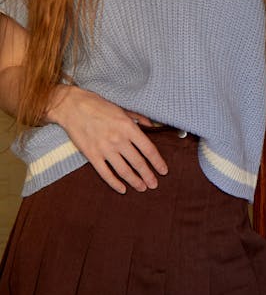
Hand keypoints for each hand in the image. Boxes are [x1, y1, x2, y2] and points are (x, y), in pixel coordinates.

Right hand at [47, 85, 168, 193]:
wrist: (72, 107)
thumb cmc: (98, 105)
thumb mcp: (122, 108)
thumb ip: (139, 118)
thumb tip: (152, 126)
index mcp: (128, 127)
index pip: (148, 149)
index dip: (157, 162)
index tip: (163, 171)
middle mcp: (118, 140)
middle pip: (138, 163)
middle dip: (148, 175)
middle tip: (154, 185)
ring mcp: (104, 149)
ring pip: (123, 171)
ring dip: (134, 181)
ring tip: (142, 188)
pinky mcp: (91, 155)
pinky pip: (105, 173)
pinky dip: (114, 183)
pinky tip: (122, 189)